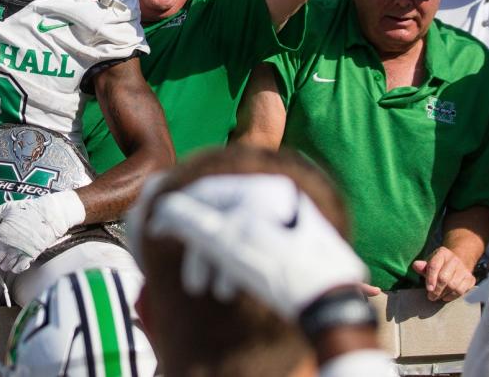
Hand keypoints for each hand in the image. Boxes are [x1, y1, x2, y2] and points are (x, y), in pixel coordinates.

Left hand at [0, 190, 83, 273]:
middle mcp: (7, 246)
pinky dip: (15, 267)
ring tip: (6, 254)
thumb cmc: (27, 210)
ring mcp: (18, 253)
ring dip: (3, 262)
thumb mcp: (6, 208)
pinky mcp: (29, 258)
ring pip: (4, 267)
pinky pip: (17, 270)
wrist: (49, 216)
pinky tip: (16, 258)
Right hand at [135, 173, 368, 317]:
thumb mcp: (225, 245)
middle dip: (201, 250)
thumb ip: (188, 221)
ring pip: (239, 233)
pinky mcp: (299, 240)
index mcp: (262, 186)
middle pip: (222, 215)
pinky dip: (240, 263)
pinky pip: (257, 244)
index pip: (206, 190)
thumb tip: (160, 210)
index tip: (157, 233)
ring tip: (218, 292)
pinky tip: (235, 286)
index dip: (177, 212)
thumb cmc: (278, 270)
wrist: (332, 303)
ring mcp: (292, 217)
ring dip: (219, 262)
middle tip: (193, 282)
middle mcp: (279, 195)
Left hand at [411, 246, 474, 301]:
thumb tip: (416, 265)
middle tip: (431, 296)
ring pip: (453, 286)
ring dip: (443, 294)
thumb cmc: (439, 265)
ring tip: (437, 296)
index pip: (434, 266)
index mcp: (442, 253)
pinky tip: (445, 297)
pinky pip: (461, 291)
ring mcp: (464, 269)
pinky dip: (452, 296)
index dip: (430, 279)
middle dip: (436, 289)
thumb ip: (422, 266)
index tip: (428, 289)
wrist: (458, 263)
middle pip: (444, 278)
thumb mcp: (429, 263)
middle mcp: (454, 260)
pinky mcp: (471, 278)